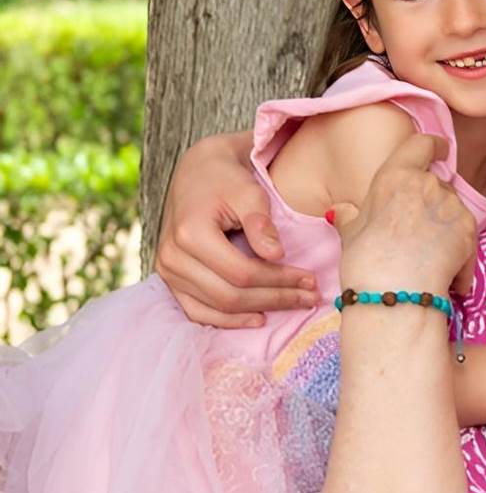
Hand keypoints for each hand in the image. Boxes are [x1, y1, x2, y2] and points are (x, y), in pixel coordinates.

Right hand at [155, 130, 317, 326]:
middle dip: (275, 298)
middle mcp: (172, 257)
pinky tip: (257, 318)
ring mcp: (167, 272)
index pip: (242, 273)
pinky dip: (226, 319)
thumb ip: (260, 222)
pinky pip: (196, 310)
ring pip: (215, 308)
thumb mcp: (249, 192)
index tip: (311, 279)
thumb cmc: (227, 179)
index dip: (279, 281)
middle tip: (310, 296)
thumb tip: (276, 256)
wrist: (198, 172)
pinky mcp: (170, 279)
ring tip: (293, 305)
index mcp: (190, 234)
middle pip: (230, 295)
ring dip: (256, 311)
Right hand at [331, 133, 475, 297]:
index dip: (433, 145)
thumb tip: (339, 211)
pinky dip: (461, 255)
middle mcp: (427, 184)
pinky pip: (468, 238)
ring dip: (446, 230)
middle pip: (438, 185)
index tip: (440, 149)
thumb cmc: (366, 262)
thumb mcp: (350, 234)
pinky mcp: (471, 228)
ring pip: (453, 211)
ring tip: (428, 261)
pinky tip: (447, 277)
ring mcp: (451, 205)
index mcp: (395, 176)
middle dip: (432, 205)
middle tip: (418, 235)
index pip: (421, 144)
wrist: (395, 291)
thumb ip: (350, 217)